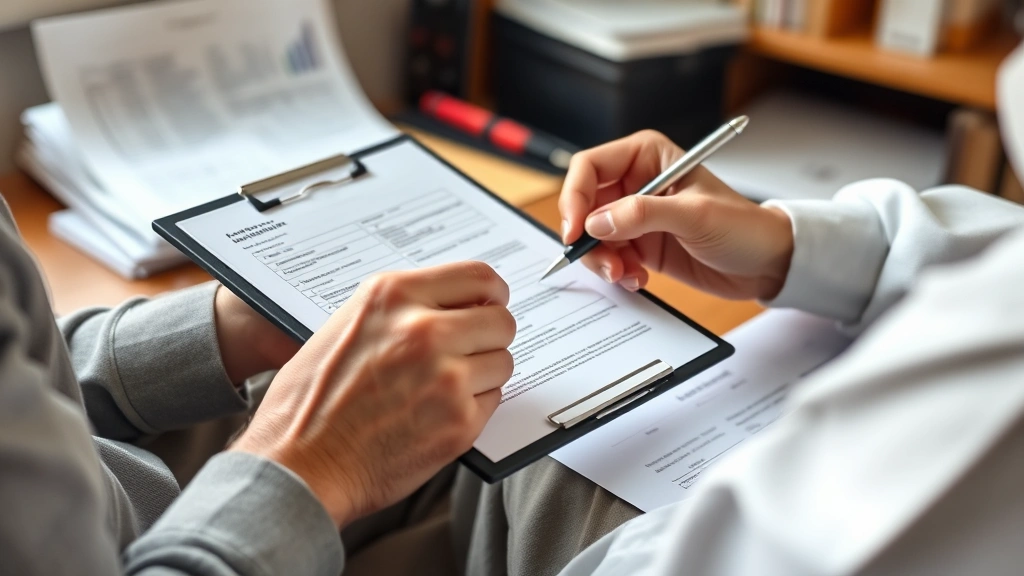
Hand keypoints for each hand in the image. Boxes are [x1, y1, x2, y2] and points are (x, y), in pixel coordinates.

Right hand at [229, 262, 515, 527]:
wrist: (298, 467)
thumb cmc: (309, 403)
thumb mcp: (346, 327)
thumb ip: (401, 310)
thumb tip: (453, 305)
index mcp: (394, 296)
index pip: (478, 276)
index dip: (492, 293)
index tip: (492, 304)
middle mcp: (424, 330)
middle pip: (501, 320)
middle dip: (490, 335)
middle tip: (472, 351)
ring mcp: (446, 377)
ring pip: (502, 362)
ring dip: (483, 373)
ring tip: (444, 388)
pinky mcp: (460, 422)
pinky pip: (493, 400)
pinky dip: (474, 407)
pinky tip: (438, 414)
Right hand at [560, 130, 794, 300]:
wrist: (766, 264)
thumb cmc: (743, 226)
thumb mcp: (695, 215)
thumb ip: (643, 214)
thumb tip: (596, 223)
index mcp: (646, 156)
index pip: (590, 167)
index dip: (575, 196)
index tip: (576, 230)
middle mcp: (635, 183)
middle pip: (584, 205)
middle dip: (588, 237)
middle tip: (606, 262)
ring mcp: (635, 216)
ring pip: (592, 236)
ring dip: (602, 260)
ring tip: (626, 274)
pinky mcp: (639, 245)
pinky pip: (608, 257)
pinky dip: (616, 272)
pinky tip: (639, 279)